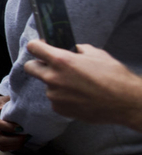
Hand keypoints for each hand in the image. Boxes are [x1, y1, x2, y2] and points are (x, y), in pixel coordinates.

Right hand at [0, 94, 27, 151]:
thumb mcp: (6, 98)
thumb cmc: (1, 101)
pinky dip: (13, 147)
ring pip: (1, 145)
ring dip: (15, 144)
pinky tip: (20, 142)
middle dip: (14, 139)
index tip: (20, 127)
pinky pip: (3, 147)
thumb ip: (13, 100)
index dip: (9, 127)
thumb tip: (26, 102)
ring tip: (25, 139)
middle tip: (25, 135)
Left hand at [24, 41, 141, 129]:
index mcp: (61, 60)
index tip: (40, 47)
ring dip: (56, 83)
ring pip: (46, 84)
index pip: (33, 47)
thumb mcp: (96, 54)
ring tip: (77, 85)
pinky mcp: (58, 108)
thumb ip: (77, 50)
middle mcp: (53, 77)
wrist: (125, 102)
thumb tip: (71, 50)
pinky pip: (55, 99)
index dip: (36, 46)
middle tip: (51, 65)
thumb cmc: (113, 76)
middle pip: (30, 67)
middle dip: (38, 64)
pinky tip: (79, 96)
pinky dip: (63, 97)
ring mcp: (54, 95)